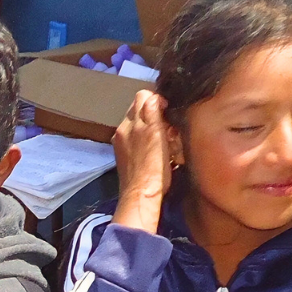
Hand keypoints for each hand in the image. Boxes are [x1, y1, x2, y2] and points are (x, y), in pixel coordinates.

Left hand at [110, 90, 172, 234]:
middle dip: (155, 114)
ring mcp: (122, 142)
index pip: (142, 96)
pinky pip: (135, 138)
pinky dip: (146, 139)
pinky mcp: (124, 155)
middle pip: (140, 109)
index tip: (169, 112)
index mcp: (131, 122)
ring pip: (139, 124)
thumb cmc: (153, 168)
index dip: (158, 100)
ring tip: (164, 139)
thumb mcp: (157, 134)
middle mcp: (123, 129)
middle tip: (168, 127)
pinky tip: (155, 150)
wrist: (140, 195)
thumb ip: (152, 111)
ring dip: (152, 127)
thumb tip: (154, 97)